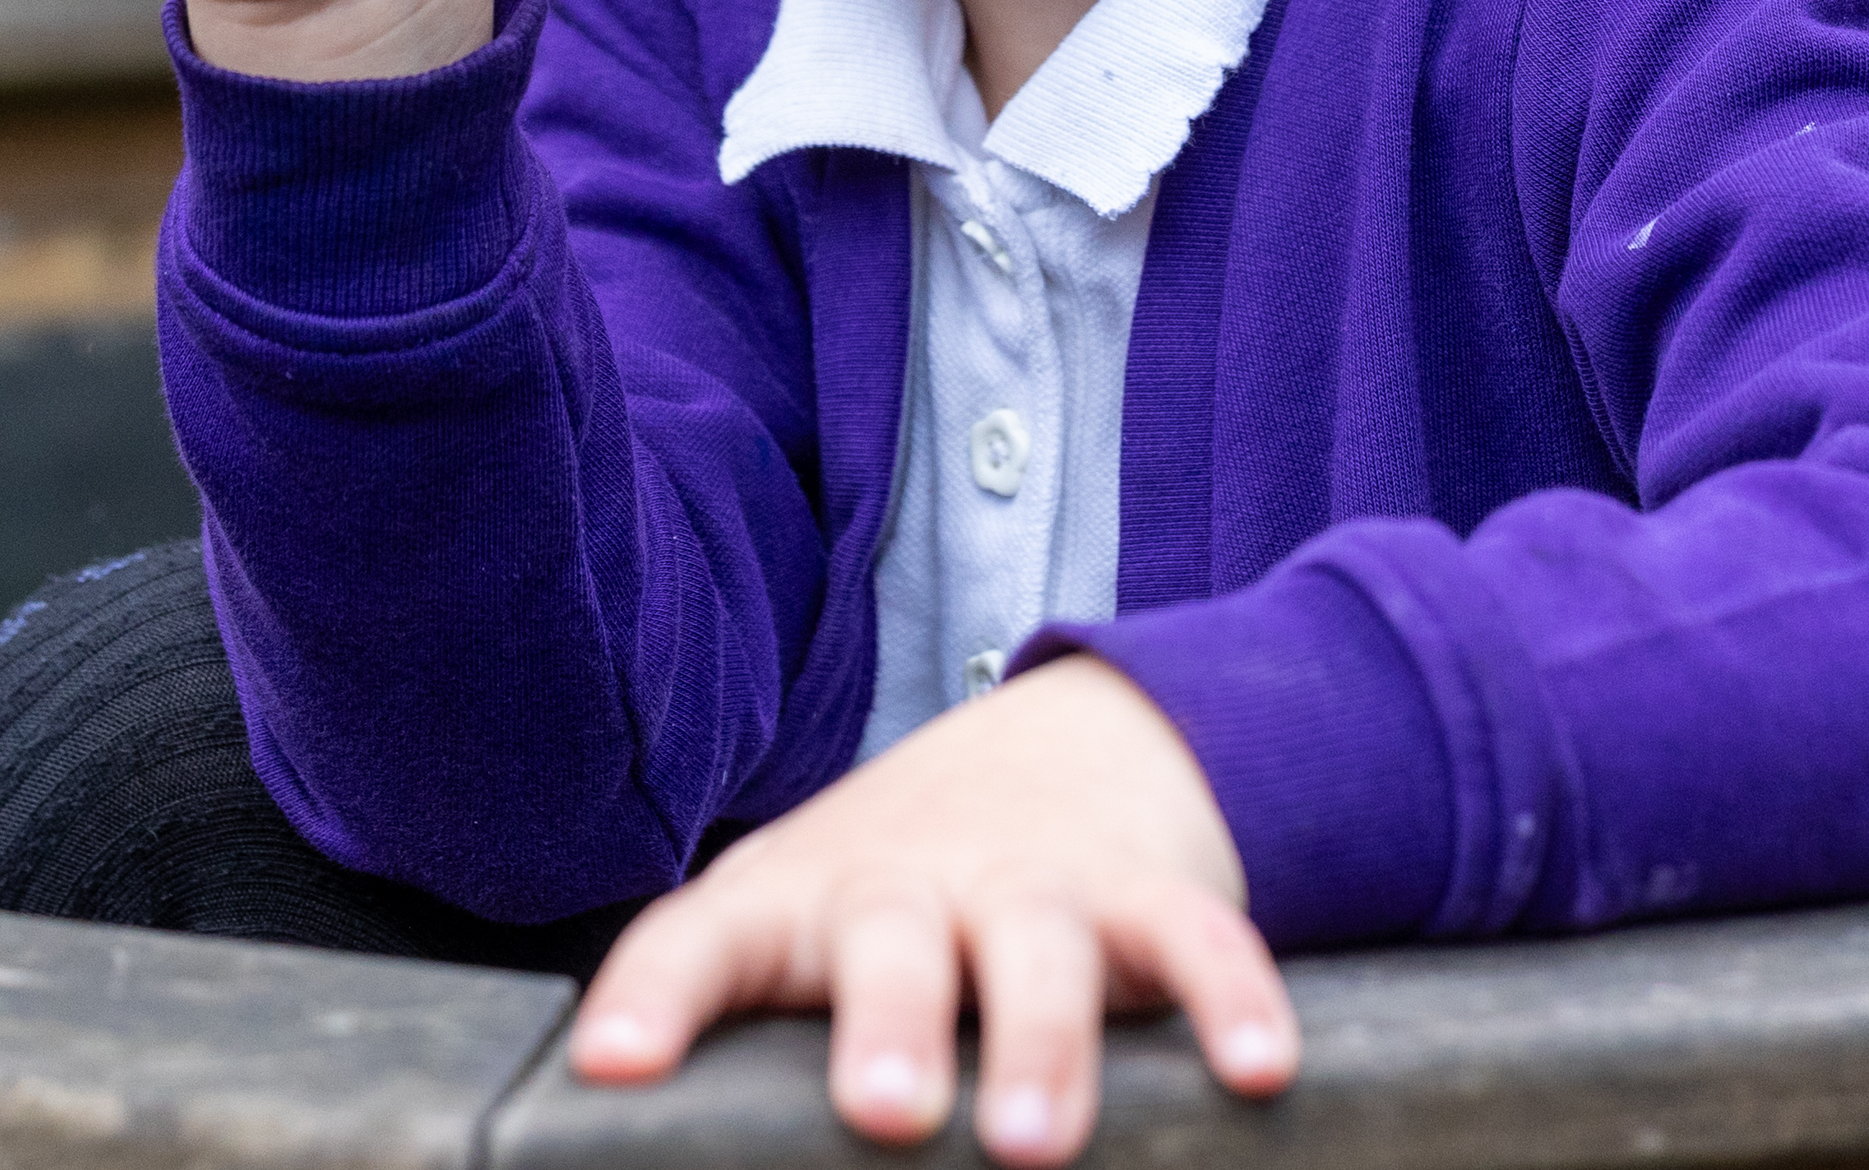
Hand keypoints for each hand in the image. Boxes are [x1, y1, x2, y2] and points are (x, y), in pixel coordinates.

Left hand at [567, 657, 1296, 1164]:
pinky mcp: (1145, 889)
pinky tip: (1253, 1069)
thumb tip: (647, 1147)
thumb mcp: (803, 936)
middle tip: (885, 1111)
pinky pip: (1195, 938)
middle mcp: (907, 880)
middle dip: (889, 1024)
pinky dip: (1230, 997)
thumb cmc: (893, 894)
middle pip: (889, 939)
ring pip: (1038, 944)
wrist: (1066, 740)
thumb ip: (748, 1036)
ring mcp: (1031, 878)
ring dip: (1039, 1038)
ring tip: (1035, 1137)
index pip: (702, 941)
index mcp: (796, 900)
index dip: (656, 1000)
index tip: (615, 1067)